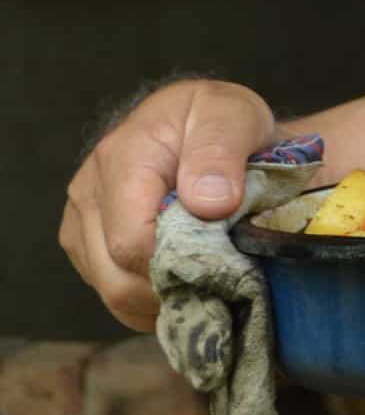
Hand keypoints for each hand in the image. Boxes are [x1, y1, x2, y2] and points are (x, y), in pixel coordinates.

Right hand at [60, 80, 275, 330]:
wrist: (198, 118)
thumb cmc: (217, 117)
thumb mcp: (233, 115)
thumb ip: (219, 153)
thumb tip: (209, 204)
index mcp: (120, 159)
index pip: (133, 242)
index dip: (181, 263)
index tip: (226, 262)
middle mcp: (88, 193)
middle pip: (118, 277)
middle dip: (174, 287)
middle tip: (224, 280)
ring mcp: (82, 222)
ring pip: (114, 291)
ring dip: (163, 296)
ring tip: (208, 279)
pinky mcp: (86, 243)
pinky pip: (114, 290)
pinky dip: (151, 298)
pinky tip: (184, 281)